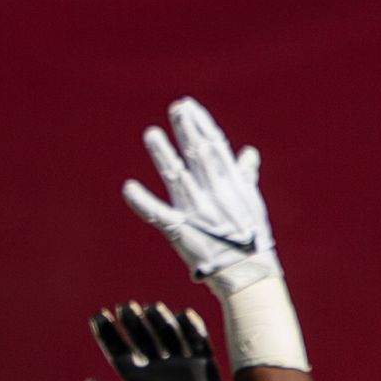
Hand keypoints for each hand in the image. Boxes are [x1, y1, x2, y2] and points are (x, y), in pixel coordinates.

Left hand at [85, 300, 242, 380]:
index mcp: (135, 378)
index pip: (118, 350)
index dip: (108, 333)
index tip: (97, 316)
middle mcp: (156, 367)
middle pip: (142, 337)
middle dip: (133, 322)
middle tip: (125, 308)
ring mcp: (179, 363)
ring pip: (167, 334)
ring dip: (160, 321)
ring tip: (151, 309)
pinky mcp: (203, 365)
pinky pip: (198, 342)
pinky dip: (192, 328)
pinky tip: (183, 316)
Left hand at [123, 97, 278, 294]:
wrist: (246, 273)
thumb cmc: (250, 239)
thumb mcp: (252, 203)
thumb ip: (245, 176)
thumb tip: (248, 152)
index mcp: (231, 185)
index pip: (216, 147)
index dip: (201, 125)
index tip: (189, 107)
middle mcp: (215, 194)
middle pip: (198, 155)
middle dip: (186, 130)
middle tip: (175, 108)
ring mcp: (197, 212)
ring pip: (178, 177)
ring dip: (164, 156)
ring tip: (151, 134)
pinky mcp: (181, 231)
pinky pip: (158, 215)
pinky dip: (142, 202)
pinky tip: (128, 187)